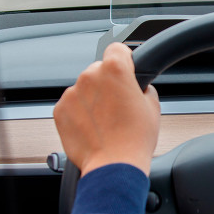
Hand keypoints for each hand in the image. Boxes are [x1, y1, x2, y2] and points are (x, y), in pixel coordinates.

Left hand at [53, 42, 159, 176]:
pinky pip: (72, 104)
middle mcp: (90, 76)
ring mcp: (72, 93)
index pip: (117, 48)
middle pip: (99, 69)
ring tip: (105, 121)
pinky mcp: (60, 109)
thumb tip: (137, 86)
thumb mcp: (153, 106)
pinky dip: (79, 112)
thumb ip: (142, 87)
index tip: (125, 69)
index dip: (124, 59)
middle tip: (118, 104)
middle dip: (107, 83)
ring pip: (84, 88)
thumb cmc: (135, 139)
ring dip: (92, 98)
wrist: (114, 166)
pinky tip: (92, 127)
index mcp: (115, 69)